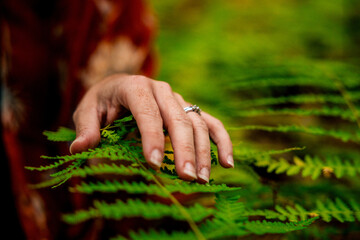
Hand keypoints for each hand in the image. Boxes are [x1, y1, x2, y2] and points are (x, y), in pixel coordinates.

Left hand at [70, 74, 232, 182]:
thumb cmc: (103, 101)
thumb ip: (86, 128)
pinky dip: (222, 141)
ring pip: (197, 122)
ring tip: (202, 179)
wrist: (120, 86)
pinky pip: (210, 123)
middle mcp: (161, 90)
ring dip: (203, 150)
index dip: (152, 137)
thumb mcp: (87, 110)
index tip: (154, 163)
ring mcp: (178, 99)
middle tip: (186, 178)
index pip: (147, 112)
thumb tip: (79, 149)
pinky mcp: (188, 109)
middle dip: (184, 149)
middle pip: (178, 119)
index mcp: (135, 86)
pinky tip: (227, 163)